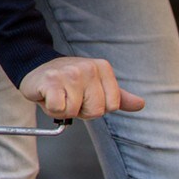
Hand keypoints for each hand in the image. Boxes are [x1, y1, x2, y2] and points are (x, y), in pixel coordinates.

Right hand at [19, 56, 145, 119]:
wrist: (37, 68)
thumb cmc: (69, 82)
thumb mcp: (97, 86)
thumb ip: (118, 96)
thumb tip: (140, 104)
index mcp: (104, 68)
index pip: (112, 106)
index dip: (96, 108)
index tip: (85, 97)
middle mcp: (89, 68)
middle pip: (96, 111)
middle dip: (81, 110)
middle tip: (70, 97)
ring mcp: (70, 73)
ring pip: (76, 111)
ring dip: (64, 110)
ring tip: (59, 95)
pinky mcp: (51, 81)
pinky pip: (59, 109)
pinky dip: (52, 109)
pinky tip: (49, 96)